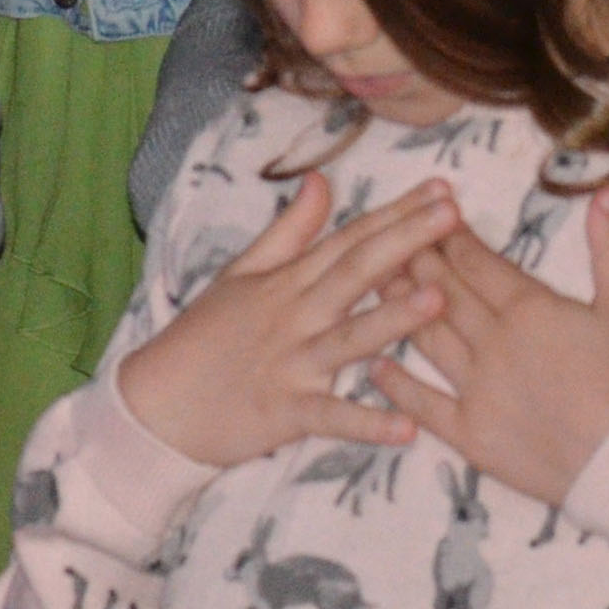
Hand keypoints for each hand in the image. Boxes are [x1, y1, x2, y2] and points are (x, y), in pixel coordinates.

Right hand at [116, 172, 460, 472]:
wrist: (155, 406)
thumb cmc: (204, 338)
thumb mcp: (241, 273)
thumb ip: (289, 230)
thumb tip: (322, 179)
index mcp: (291, 280)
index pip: (351, 238)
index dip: (397, 212)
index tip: (441, 187)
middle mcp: (296, 314)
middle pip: (356, 271)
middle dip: (407, 241)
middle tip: (452, 214)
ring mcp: (292, 363)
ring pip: (348, 337)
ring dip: (393, 318)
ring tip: (438, 299)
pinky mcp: (284, 411)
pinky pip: (331, 417)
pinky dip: (367, 423)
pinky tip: (407, 428)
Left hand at [376, 185, 608, 510]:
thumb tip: (607, 191)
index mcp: (528, 308)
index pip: (476, 262)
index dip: (449, 236)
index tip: (428, 213)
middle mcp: (493, 343)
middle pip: (445, 293)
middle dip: (416, 261)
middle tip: (389, 238)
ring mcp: (477, 390)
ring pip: (428, 339)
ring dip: (399, 309)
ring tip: (374, 284)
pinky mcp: (470, 435)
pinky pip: (425, 405)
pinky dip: (397, 385)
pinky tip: (373, 366)